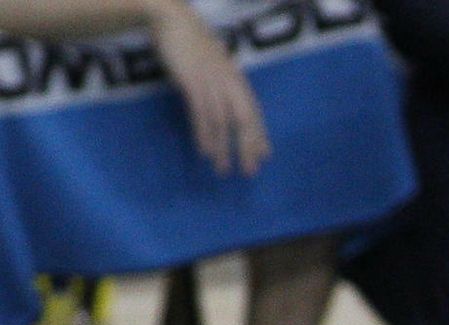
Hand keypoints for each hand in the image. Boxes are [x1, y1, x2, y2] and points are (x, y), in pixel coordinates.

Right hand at [147, 0, 269, 174]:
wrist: (170, 15)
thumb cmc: (191, 39)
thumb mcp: (215, 62)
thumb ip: (224, 81)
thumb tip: (229, 101)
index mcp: (235, 77)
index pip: (253, 111)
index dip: (260, 134)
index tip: (265, 156)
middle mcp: (228, 81)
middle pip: (244, 119)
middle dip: (247, 147)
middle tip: (248, 171)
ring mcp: (210, 81)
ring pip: (222, 121)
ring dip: (223, 148)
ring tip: (222, 169)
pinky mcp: (192, 81)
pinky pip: (201, 113)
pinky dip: (204, 134)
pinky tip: (205, 151)